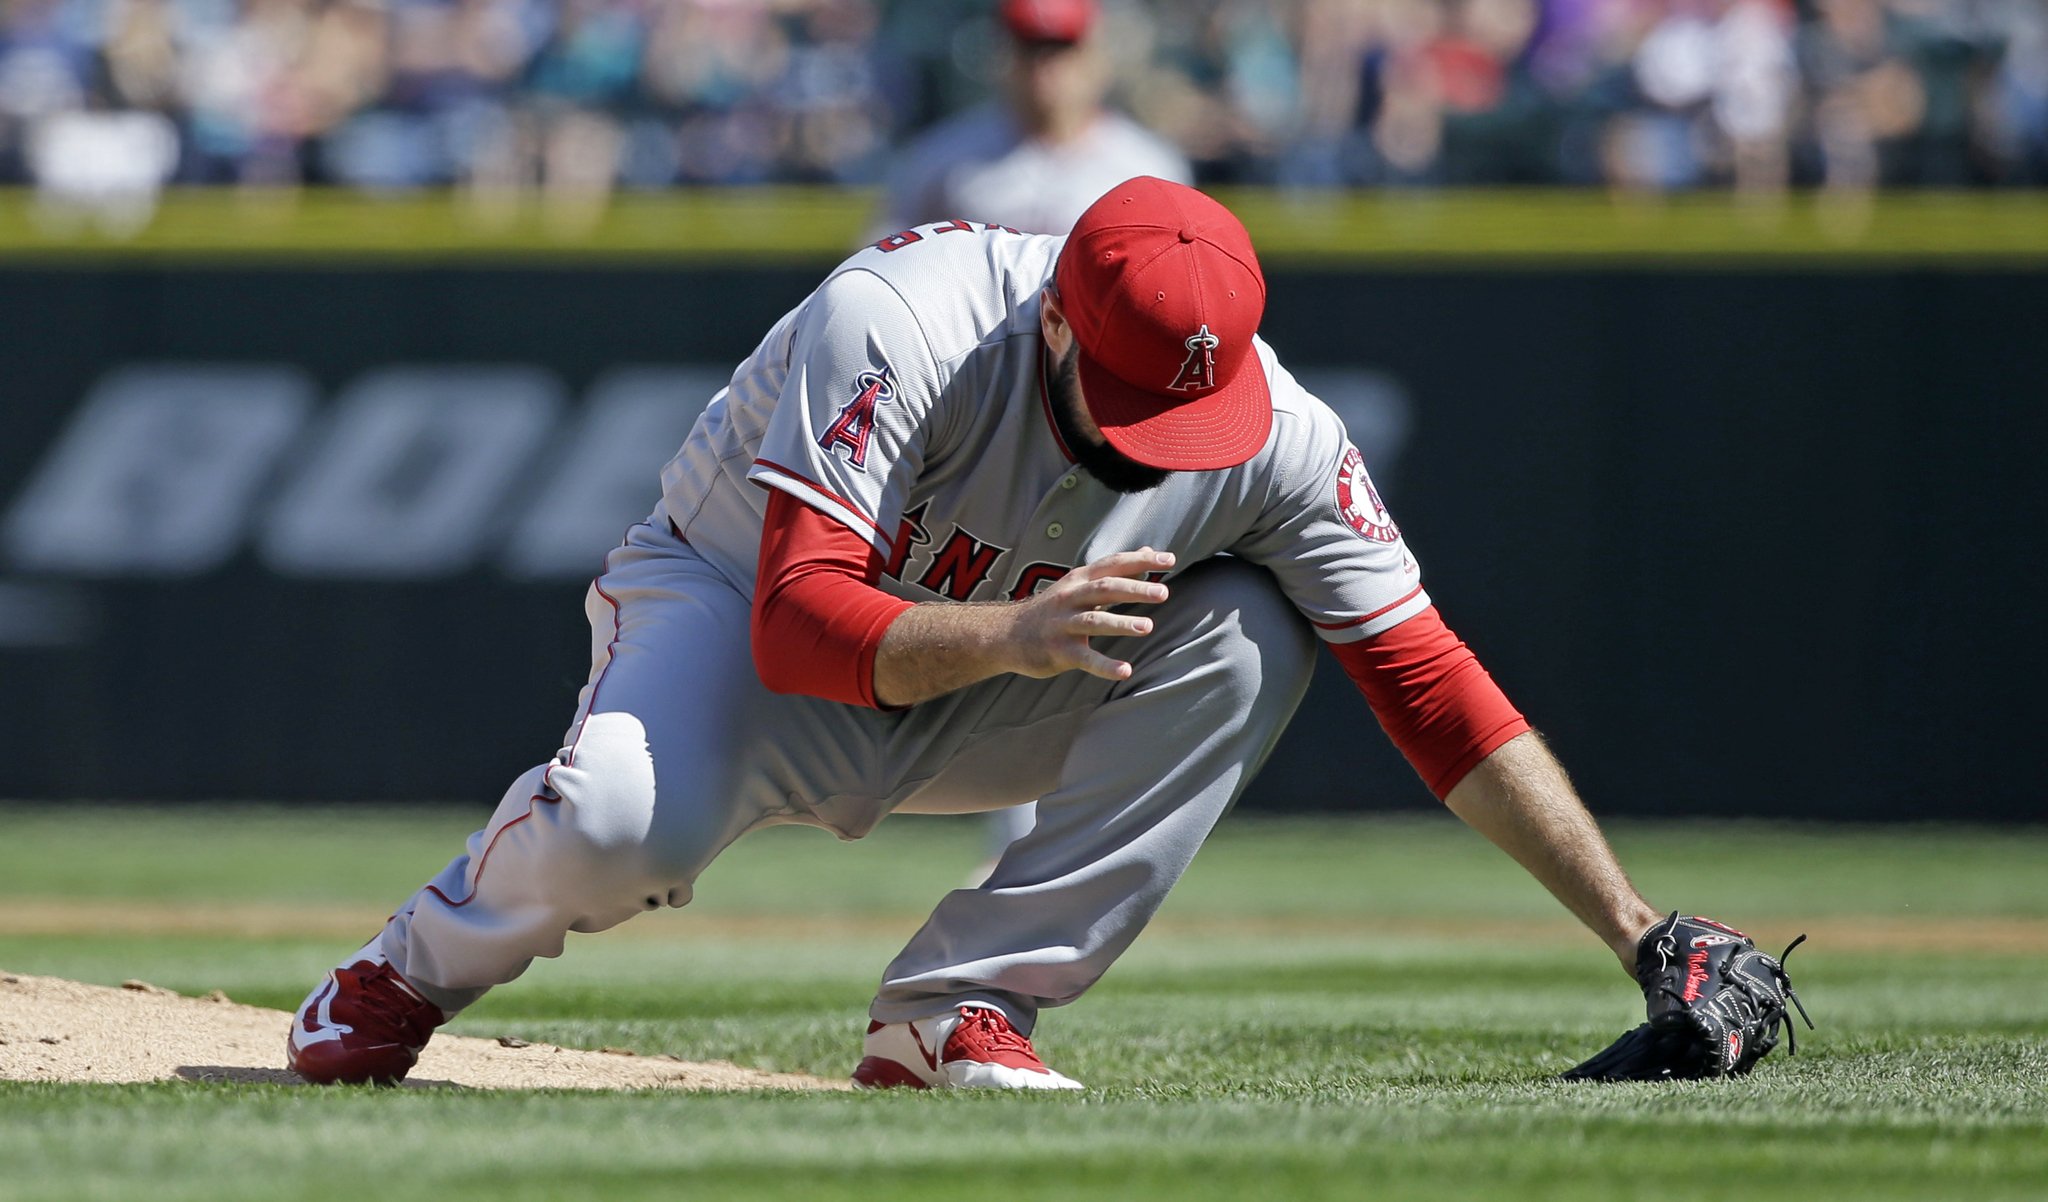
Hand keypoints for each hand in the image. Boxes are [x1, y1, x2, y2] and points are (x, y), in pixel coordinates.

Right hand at [1001, 548, 1173, 680]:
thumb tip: (1147, 552)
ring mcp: (1063, 625)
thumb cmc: (1051, 610)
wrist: (1004, 635)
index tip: (1169, 560)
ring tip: (1148, 627)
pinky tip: (1125, 671)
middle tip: (1163, 592)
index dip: (1140, 561)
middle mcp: (1070, 598)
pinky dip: (1105, 666)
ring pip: (1095, 621)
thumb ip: (1113, 571)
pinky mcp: (1059, 651)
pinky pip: (1085, 658)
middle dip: (1134, 589)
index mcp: (1078, 580)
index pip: (1112, 564)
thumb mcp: (1077, 584)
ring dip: (1121, 623)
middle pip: (1104, 589)